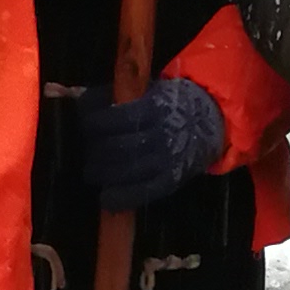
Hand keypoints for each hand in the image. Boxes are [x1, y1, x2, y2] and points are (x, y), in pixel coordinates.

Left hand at [78, 76, 224, 208]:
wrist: (207, 121)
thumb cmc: (167, 104)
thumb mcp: (148, 91)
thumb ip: (118, 96)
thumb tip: (82, 102)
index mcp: (155, 108)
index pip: (118, 117)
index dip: (95, 123)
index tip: (85, 125)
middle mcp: (161, 134)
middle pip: (119, 146)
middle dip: (95, 151)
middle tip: (85, 153)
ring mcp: (167, 159)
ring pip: (128, 170)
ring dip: (103, 173)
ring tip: (92, 172)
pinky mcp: (171, 180)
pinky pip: (144, 192)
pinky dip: (122, 197)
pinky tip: (106, 198)